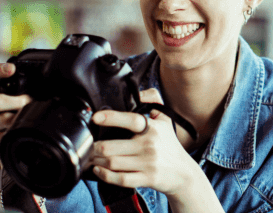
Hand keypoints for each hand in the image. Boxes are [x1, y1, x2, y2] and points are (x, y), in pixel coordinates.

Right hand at [0, 63, 31, 159]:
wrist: (26, 140)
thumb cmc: (28, 112)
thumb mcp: (30, 96)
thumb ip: (33, 88)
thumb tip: (52, 82)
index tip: (11, 69)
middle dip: (17, 102)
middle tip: (30, 103)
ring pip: (3, 119)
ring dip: (20, 118)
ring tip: (30, 119)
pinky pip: (5, 136)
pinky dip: (18, 133)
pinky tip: (23, 131)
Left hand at [89, 89, 204, 198]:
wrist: (184, 173)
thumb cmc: (170, 145)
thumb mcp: (165, 119)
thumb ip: (152, 100)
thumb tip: (136, 92)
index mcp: (153, 128)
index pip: (130, 120)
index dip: (111, 118)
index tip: (96, 118)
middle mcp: (149, 145)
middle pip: (112, 146)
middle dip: (94, 147)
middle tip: (88, 146)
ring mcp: (148, 163)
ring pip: (112, 163)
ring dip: (97, 161)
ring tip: (92, 157)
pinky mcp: (146, 179)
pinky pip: (120, 179)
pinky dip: (105, 175)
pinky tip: (99, 170)